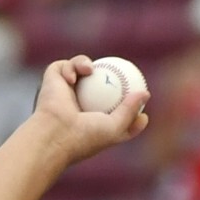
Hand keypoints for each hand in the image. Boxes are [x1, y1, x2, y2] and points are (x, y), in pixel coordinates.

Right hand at [33, 55, 148, 166]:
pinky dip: (72, 67)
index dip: (129, 105)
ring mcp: (66, 92)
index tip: (143, 99)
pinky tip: (73, 77)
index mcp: (94, 122)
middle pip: (99, 86)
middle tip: (126, 72)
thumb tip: (146, 93)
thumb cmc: (86, 135)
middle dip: (111, 78)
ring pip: (83, 71)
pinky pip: (67, 65)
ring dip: (86, 64)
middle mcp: (79, 105)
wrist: (55, 132)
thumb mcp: (116, 128)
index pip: (114, 111)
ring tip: (90, 70)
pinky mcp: (54, 80)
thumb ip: (130, 111)